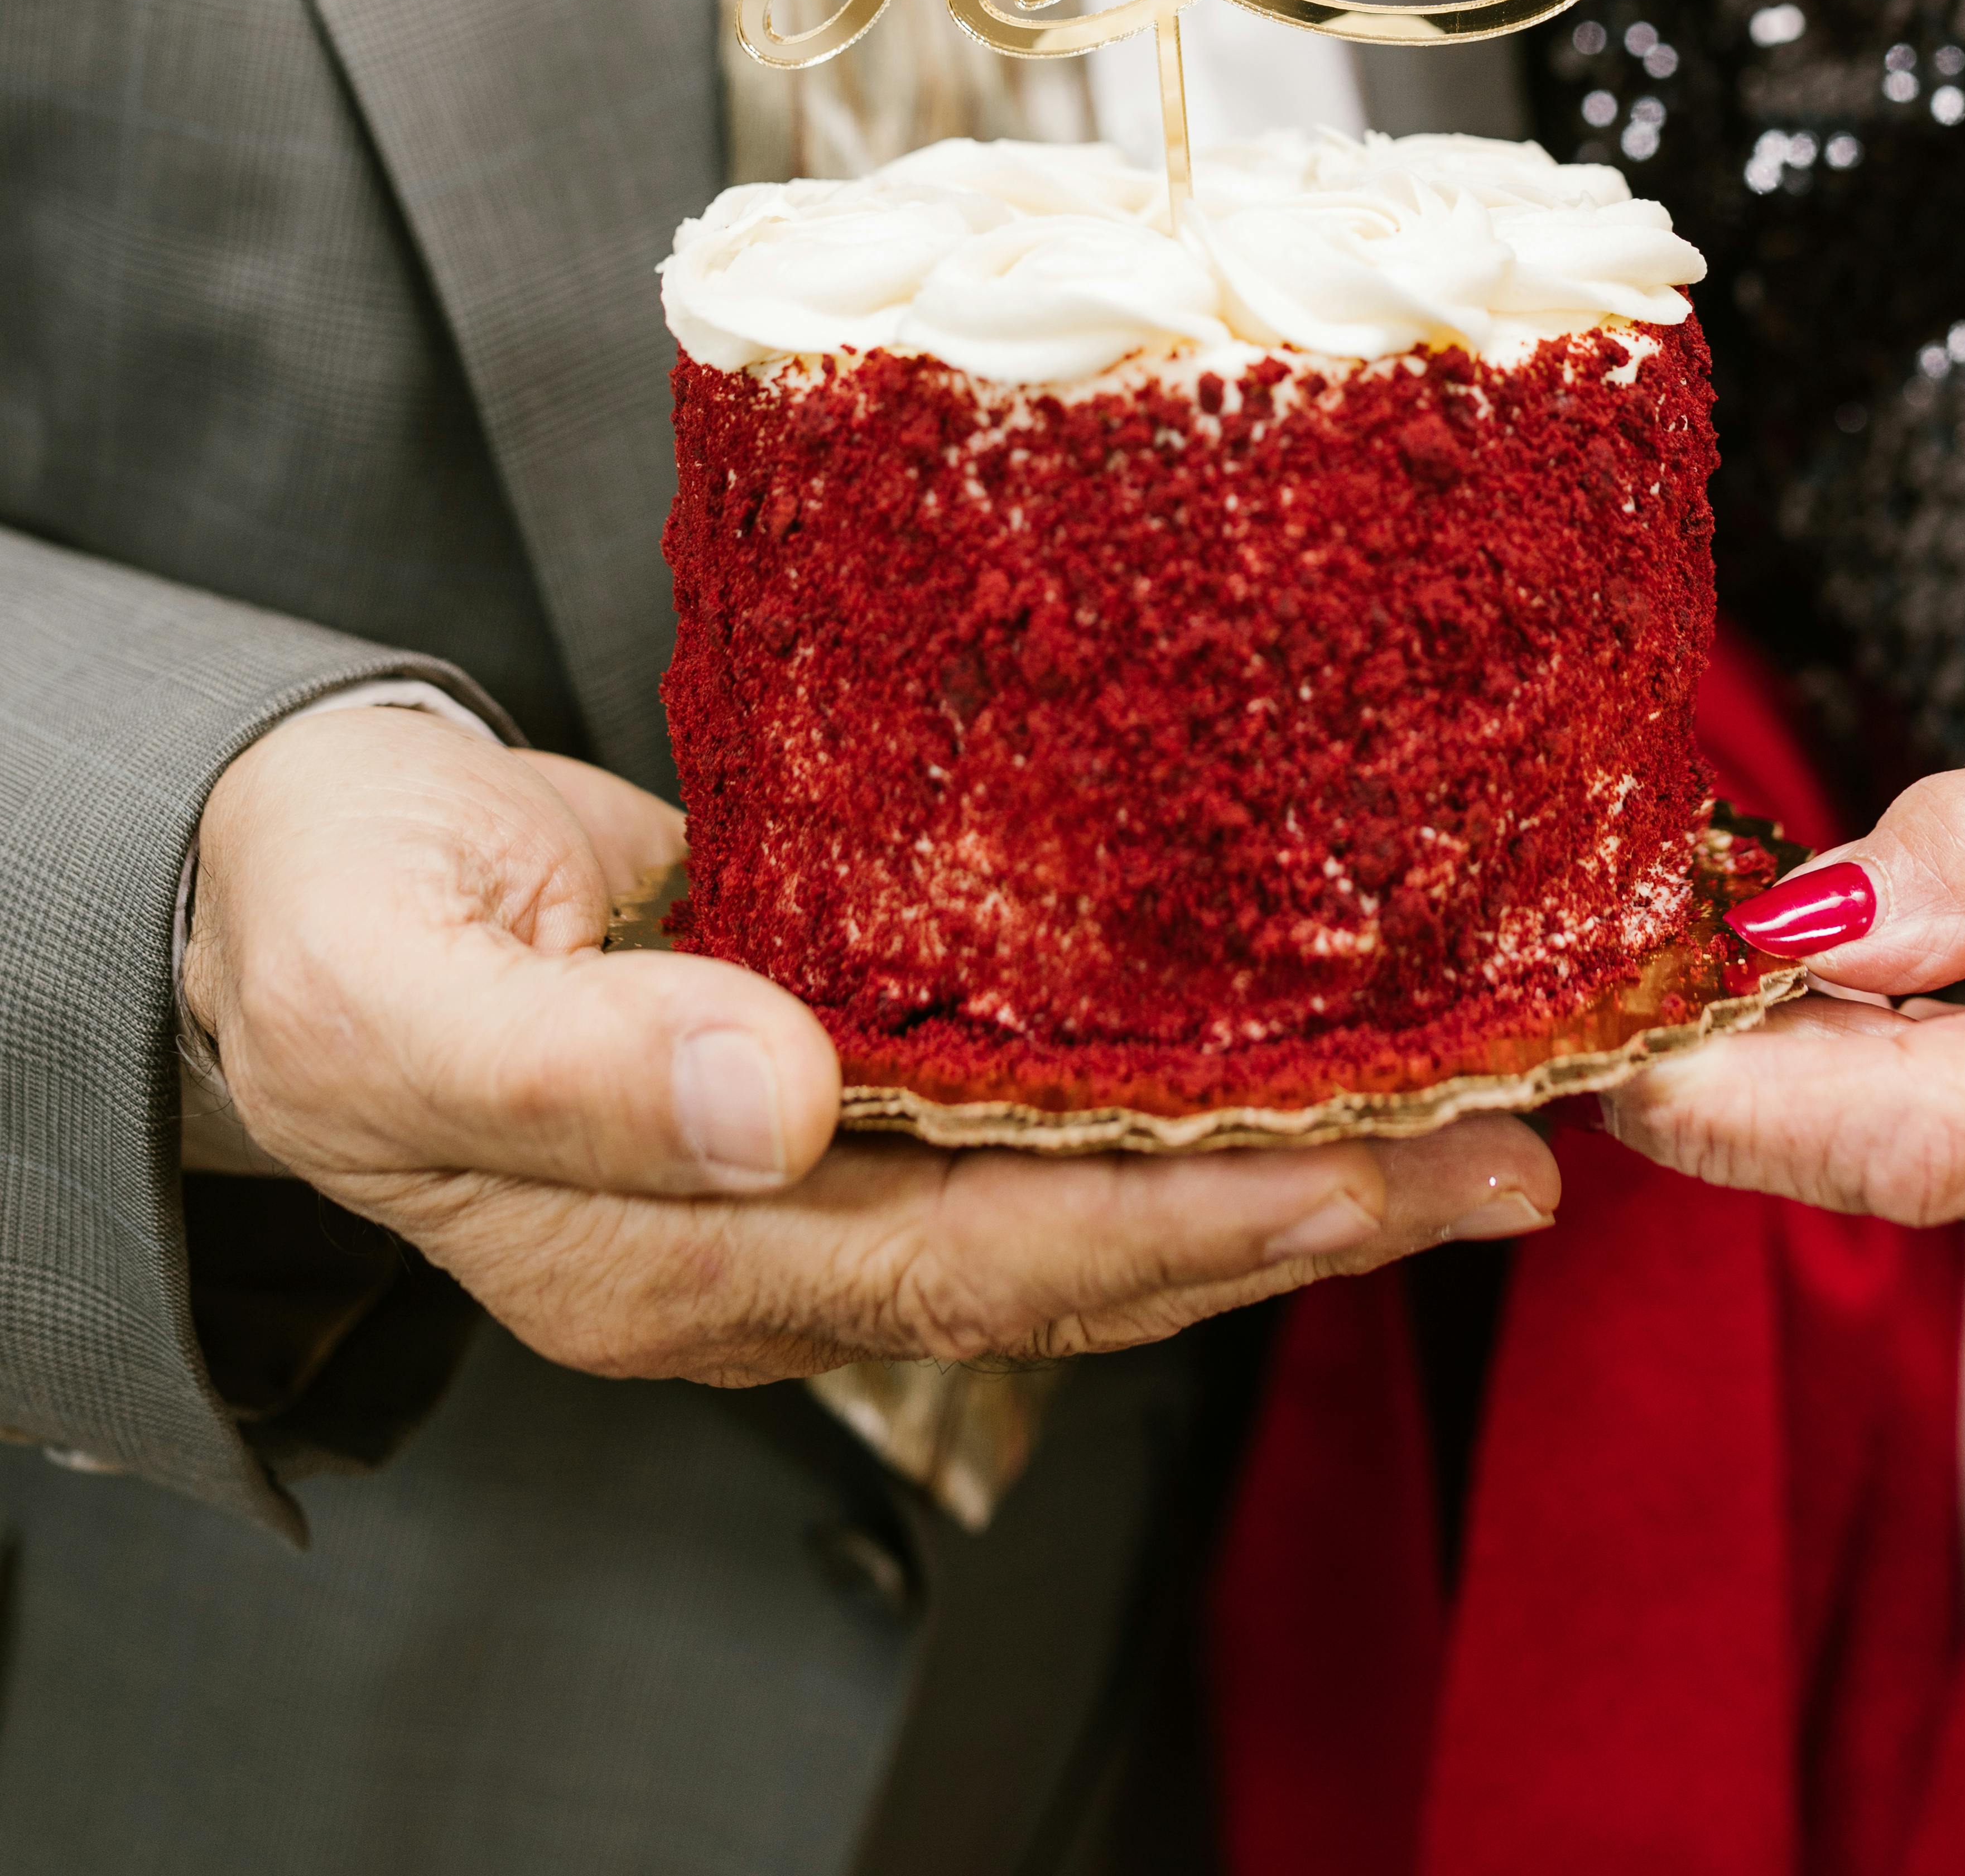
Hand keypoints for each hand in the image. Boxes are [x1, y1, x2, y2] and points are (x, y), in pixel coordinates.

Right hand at [185, 707, 1558, 1378]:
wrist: (271, 884)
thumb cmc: (320, 919)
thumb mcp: (399, 986)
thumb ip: (579, 1062)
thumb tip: (780, 1095)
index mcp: (675, 1254)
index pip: (988, 1260)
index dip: (1194, 1228)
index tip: (1381, 1180)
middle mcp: (770, 1239)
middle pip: (1079, 1255)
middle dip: (1305, 1216)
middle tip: (1513, 1158)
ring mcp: (805, 1165)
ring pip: (1079, 1195)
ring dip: (1274, 1163)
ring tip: (1466, 1118)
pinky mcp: (830, 1067)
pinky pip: (1030, 1112)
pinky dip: (1169, 1092)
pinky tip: (1282, 1049)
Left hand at [1607, 624, 1964, 1292]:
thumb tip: (1796, 927)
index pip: (1914, 1129)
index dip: (1735, 1101)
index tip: (1608, 1034)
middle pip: (1876, 1150)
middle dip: (1734, 1052)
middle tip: (1649, 926)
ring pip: (1886, 1149)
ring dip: (1804, 1045)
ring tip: (1817, 911)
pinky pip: (1927, 1148)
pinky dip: (1867, 1062)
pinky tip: (1893, 969)